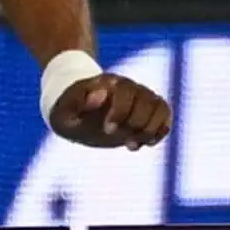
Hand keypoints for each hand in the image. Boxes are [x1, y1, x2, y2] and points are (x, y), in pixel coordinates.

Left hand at [48, 74, 171, 148]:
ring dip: (151, 130)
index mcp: (106, 84)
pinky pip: (165, 112)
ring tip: (133, 145)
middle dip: (137, 124)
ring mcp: (138, 96)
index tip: (108, 130)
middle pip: (147, 100)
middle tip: (124, 142)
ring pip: (159, 106)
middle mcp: (126, 86)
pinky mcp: (146, 109)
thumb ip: (80, 103)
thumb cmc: (68, 112)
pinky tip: (147, 143)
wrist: (76, 112)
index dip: (120, 112)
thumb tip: (102, 94)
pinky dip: (161, 129)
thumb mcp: (64, 112)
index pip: (125, 91)